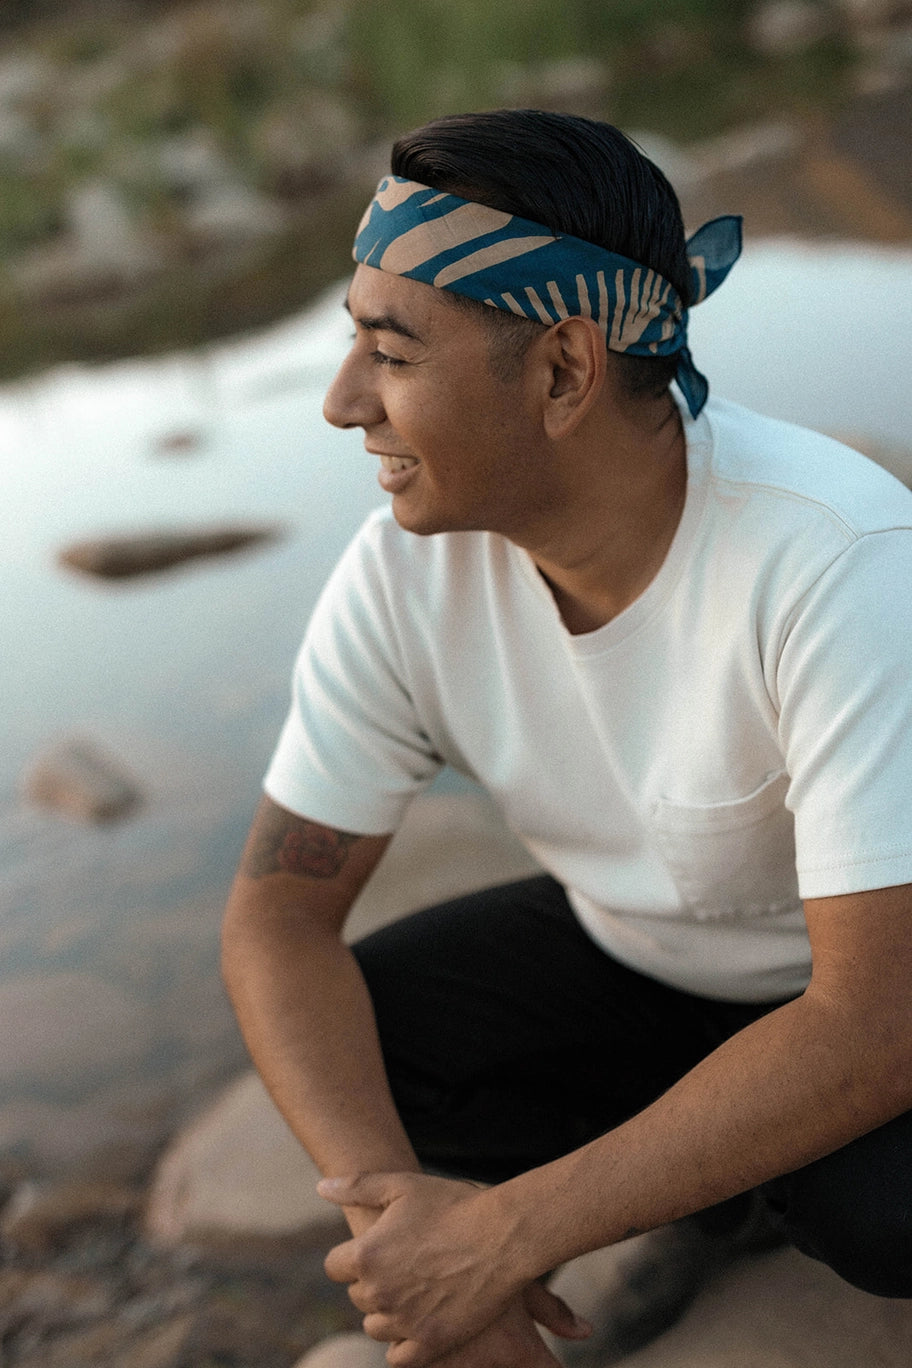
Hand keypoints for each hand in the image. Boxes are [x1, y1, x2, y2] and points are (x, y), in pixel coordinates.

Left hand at [319, 1172, 589, 1365]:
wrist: (502, 1236)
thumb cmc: (453, 1205)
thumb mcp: (401, 1186)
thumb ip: (356, 1187)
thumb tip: (320, 1188)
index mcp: (366, 1255)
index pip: (335, 1268)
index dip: (354, 1256)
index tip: (378, 1248)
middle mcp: (378, 1293)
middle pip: (357, 1297)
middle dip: (374, 1282)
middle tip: (405, 1265)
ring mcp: (404, 1321)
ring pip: (375, 1327)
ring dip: (388, 1313)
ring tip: (416, 1291)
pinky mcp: (430, 1342)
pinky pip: (399, 1358)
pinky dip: (404, 1345)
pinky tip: (420, 1322)